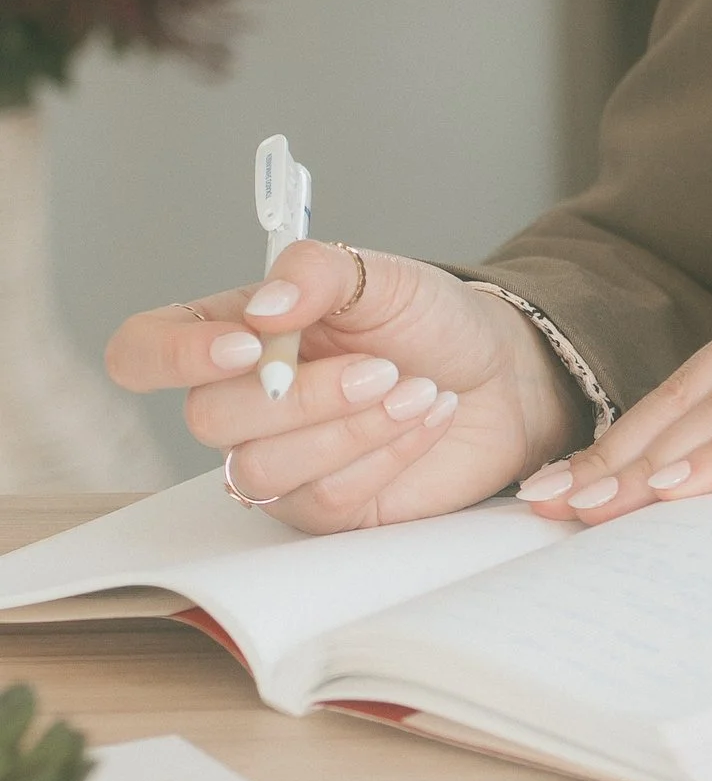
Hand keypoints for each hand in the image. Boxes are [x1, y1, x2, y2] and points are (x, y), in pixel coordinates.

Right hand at [106, 246, 582, 531]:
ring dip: (352, 428)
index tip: (248, 343)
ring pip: (264, 468)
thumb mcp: (382, 275)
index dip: (172, 354)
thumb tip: (262, 307)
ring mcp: (277, 460)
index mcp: (234, 332)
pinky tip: (424, 420)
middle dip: (305, 395)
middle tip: (383, 366)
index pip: (142, 350)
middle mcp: (242, 401)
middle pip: (208, 419)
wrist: (500, 374)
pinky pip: (322, 501)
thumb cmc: (430, 321)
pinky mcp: (321, 508)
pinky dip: (384, 455)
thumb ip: (318, 273)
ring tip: (417, 389)